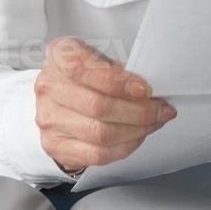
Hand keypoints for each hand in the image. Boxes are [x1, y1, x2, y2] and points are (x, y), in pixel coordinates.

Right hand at [34, 36, 176, 173]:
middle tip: (162, 110)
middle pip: (98, 106)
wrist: (58, 97)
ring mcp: (49, 119)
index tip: (145, 89)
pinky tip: (137, 137)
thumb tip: (149, 90)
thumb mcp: (100, 57)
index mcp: (60, 55)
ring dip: (136, 130)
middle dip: (139, 111)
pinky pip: (96, 154)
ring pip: (100, 133)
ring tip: (154, 123)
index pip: (85, 69)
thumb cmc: (86, 73)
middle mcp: (49, 87)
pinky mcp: (55, 145)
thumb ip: (119, 69)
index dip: (119, 82)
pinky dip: (124, 147)